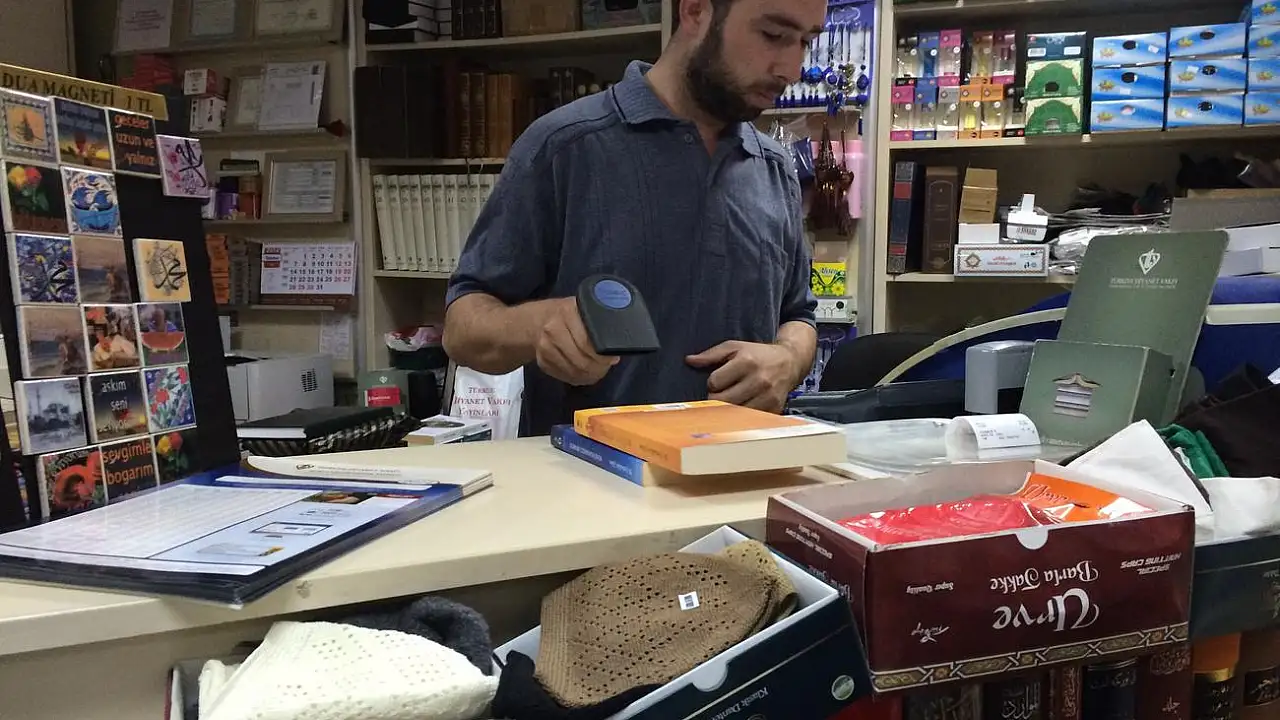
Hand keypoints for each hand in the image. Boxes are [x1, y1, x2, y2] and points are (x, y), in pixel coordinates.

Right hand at [536, 297, 618, 385]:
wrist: (537, 320)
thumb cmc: (567, 314)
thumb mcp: (583, 309)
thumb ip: (598, 323)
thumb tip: (614, 350)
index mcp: (567, 313)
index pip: (587, 343)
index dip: (602, 355)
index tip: (611, 358)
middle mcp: (552, 330)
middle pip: (580, 360)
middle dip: (598, 368)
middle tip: (606, 367)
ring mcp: (545, 348)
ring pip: (573, 372)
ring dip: (589, 376)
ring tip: (598, 371)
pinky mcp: (542, 362)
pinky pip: (564, 377)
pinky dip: (578, 378)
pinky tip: (585, 374)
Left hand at [686, 341, 800, 412]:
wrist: (789, 362)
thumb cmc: (758, 354)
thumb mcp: (734, 347)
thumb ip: (711, 355)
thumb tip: (689, 360)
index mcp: (746, 362)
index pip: (715, 382)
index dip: (712, 382)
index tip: (717, 381)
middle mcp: (759, 380)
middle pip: (723, 400)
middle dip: (716, 398)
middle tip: (720, 393)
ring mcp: (767, 397)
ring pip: (735, 413)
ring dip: (728, 409)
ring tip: (730, 400)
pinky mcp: (774, 408)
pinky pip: (750, 420)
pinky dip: (742, 417)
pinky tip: (742, 406)